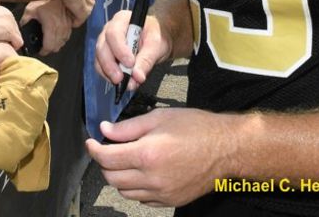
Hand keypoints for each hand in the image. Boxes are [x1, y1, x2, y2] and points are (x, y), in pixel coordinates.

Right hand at [0, 5, 23, 47]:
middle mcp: (9, 15)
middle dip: (8, 36)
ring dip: (10, 41)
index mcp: (3, 10)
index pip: (9, 22)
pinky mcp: (11, 33)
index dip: (4, 31)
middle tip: (0, 42)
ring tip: (2, 45)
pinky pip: (18, 43)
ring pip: (17, 36)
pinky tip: (6, 48)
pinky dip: (14, 47)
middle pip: (15, 29)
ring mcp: (11, 24)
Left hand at [23, 0, 70, 55]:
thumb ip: (25, 22)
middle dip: (49, 49)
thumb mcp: (30, 10)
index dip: (43, 51)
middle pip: (57, 46)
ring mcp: (67, 25)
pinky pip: (67, 35)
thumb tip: (22, 30)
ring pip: (63, 42)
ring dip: (56, 44)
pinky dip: (62, 38)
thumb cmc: (44, 0)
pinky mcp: (71, 22)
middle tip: (43, 47)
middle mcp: (61, 27)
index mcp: (51, 26)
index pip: (49, 46)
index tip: (40, 51)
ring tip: (49, 42)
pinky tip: (56, 35)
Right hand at [57, 0, 95, 25]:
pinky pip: (77, 22)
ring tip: (64, 10)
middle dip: (76, 9)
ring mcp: (88, 8)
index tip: (70, 1)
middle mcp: (92, 0)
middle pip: (84, 9)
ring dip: (73, 15)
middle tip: (66, 7)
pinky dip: (71, 21)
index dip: (77, 2)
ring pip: (80, 15)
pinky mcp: (83, 15)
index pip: (85, 0)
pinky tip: (65, 16)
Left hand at [86, 108, 234, 206]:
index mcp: (147, 154)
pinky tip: (144, 173)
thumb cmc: (196, 128)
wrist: (226, 149)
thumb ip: (128, 127)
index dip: (94, 149)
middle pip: (112, 178)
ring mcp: (161, 193)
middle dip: (104, 163)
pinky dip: (136, 188)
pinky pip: (142, 199)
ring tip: (127, 160)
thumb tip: (105, 131)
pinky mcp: (170, 201)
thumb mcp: (159, 118)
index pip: (106, 158)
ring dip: (119, 177)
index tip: (92, 142)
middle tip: (109, 150)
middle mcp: (152, 178)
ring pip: (124, 191)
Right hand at [94, 9, 168, 91]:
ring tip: (124, 84)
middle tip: (120, 79)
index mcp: (122, 20)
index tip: (130, 64)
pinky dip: (110, 77)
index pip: (114, 33)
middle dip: (110, 65)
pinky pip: (102, 68)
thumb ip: (147, 59)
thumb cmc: (157, 36)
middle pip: (102, 47)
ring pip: (99, 59)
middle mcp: (109, 30)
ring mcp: (106, 43)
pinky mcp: (106, 57)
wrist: (157, 41)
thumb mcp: (157, 45)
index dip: (119, 50)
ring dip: (109, 73)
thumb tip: (137, 76)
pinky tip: (122, 83)